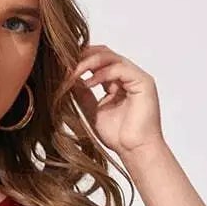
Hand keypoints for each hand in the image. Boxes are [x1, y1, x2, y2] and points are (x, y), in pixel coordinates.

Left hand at [69, 43, 165, 158]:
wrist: (134, 151)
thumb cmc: (119, 137)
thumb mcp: (93, 111)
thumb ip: (84, 94)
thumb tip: (69, 80)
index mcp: (118, 81)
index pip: (99, 61)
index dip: (81, 61)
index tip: (63, 67)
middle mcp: (128, 76)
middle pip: (105, 54)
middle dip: (84, 57)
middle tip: (66, 64)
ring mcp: (137, 77)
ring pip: (112, 58)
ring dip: (90, 63)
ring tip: (74, 73)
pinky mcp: (143, 82)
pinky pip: (120, 69)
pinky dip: (102, 73)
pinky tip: (88, 83)